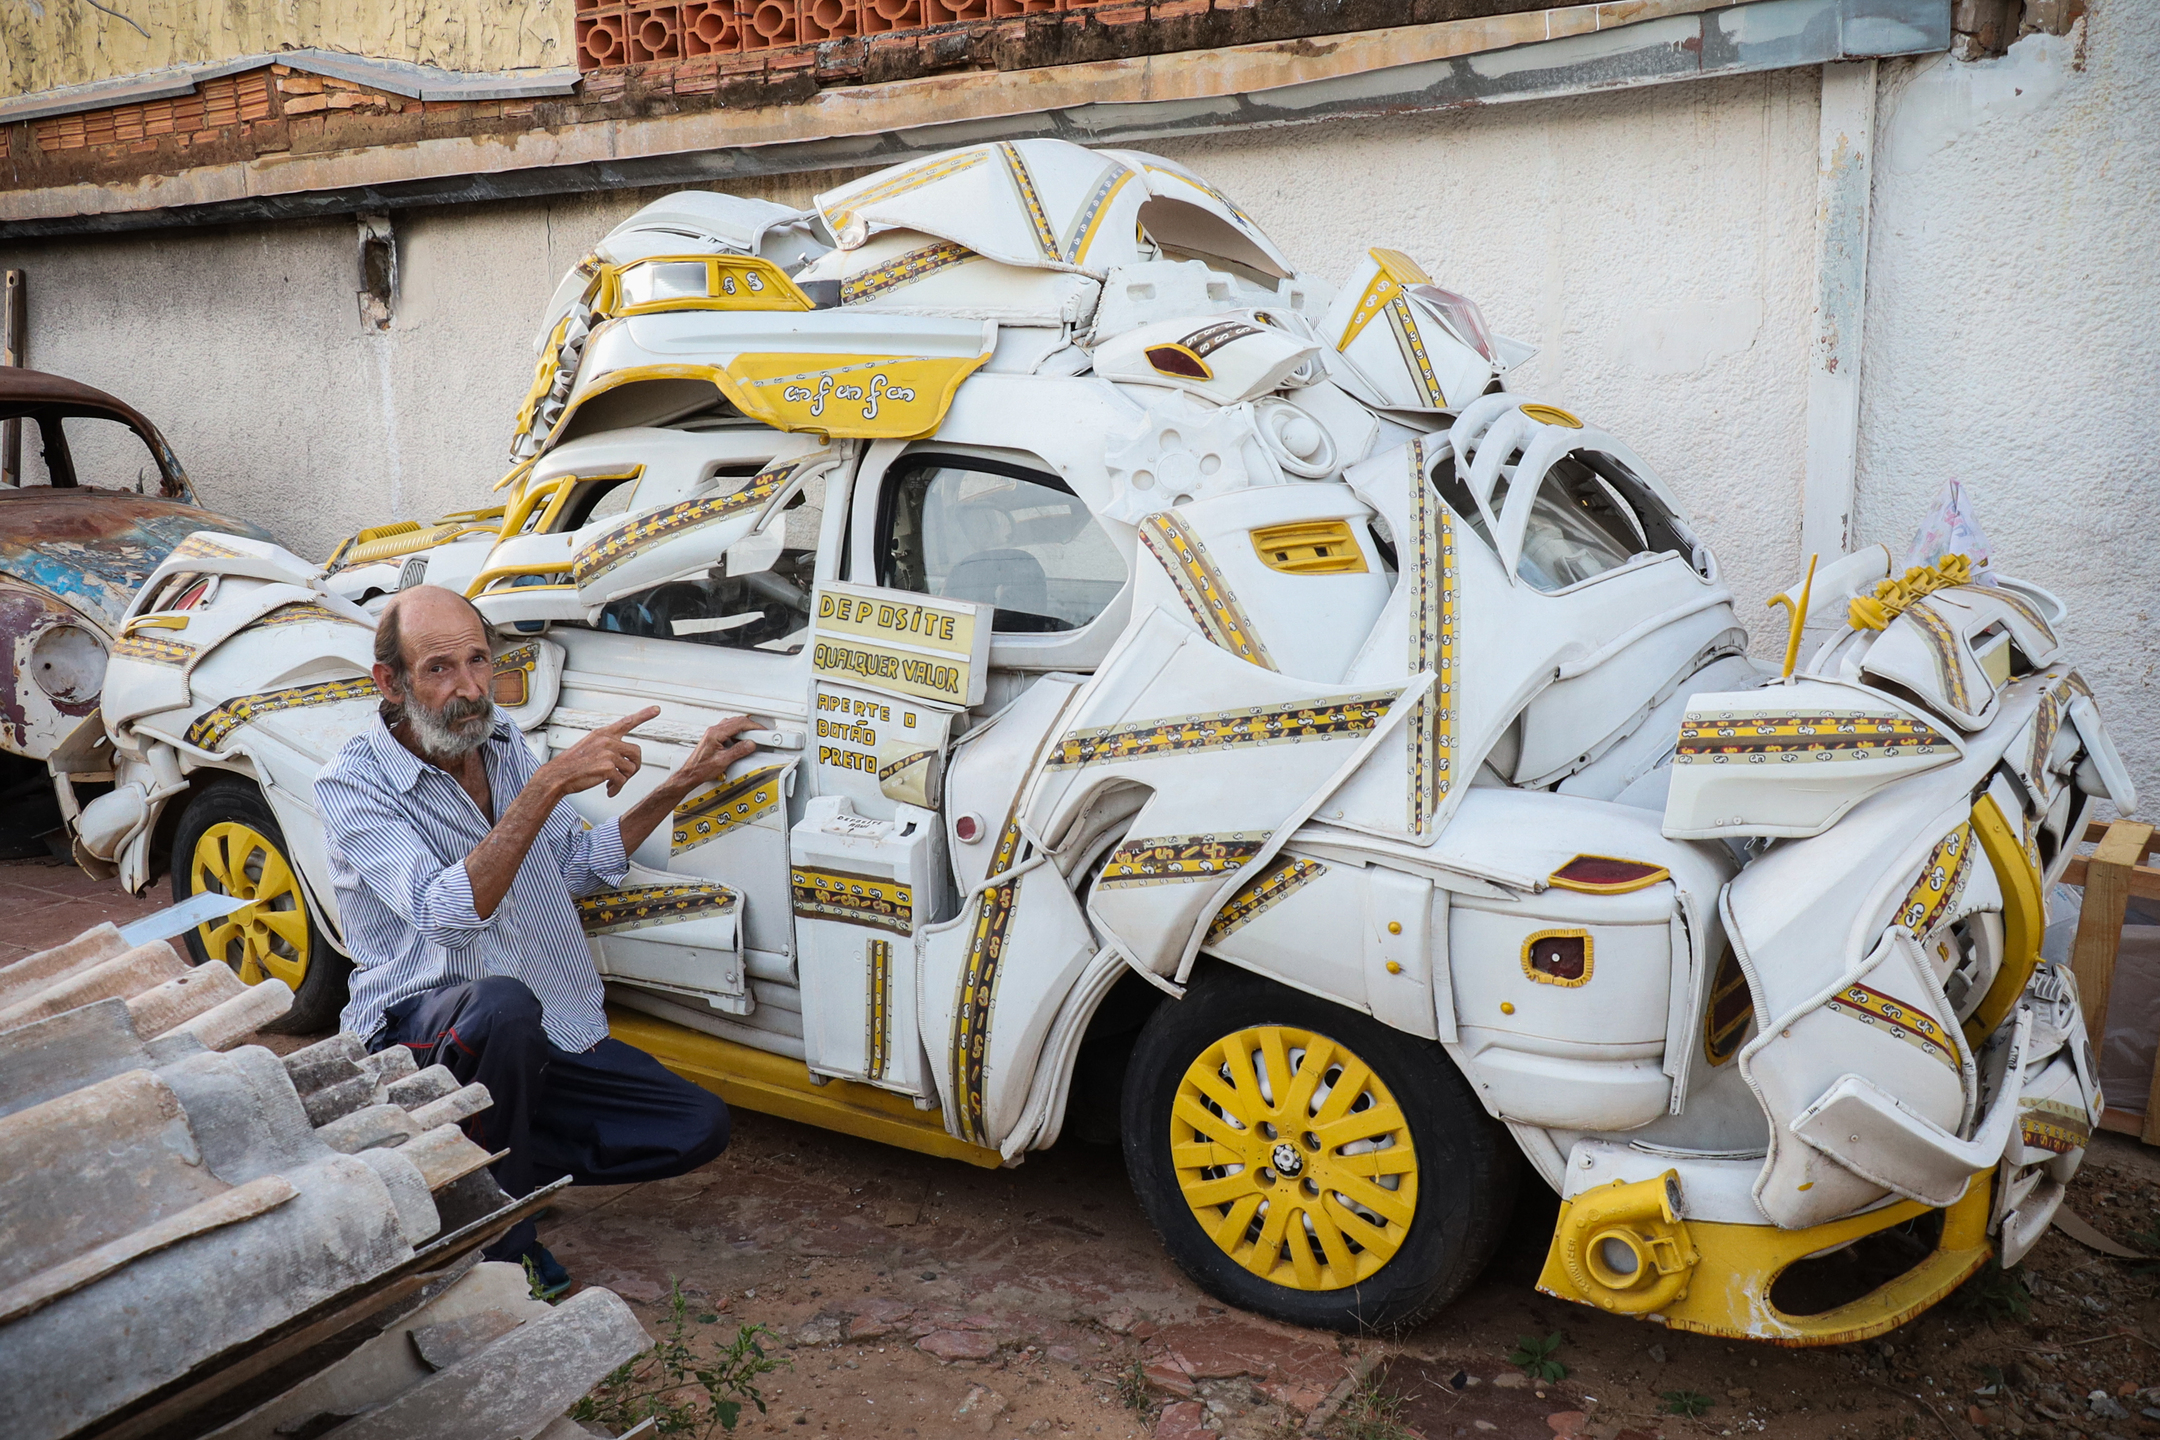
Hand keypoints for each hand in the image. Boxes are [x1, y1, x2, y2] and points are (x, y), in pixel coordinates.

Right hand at [541, 706, 656, 798]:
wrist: (557, 775)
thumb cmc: (573, 764)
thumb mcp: (589, 746)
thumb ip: (607, 746)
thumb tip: (624, 757)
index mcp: (602, 734)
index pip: (627, 722)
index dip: (644, 715)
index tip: (656, 709)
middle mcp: (607, 741)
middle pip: (637, 752)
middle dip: (633, 766)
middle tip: (624, 775)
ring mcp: (608, 753)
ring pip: (631, 768)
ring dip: (624, 779)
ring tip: (611, 783)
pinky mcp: (607, 767)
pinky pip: (622, 780)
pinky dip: (617, 788)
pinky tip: (609, 790)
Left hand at [672, 715, 760, 792]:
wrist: (691, 773)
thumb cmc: (701, 768)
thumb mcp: (722, 761)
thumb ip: (738, 751)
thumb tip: (750, 744)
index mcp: (715, 733)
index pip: (739, 723)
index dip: (753, 726)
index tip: (761, 730)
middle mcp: (714, 730)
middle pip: (737, 721)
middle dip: (751, 726)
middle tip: (761, 733)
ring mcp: (713, 733)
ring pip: (733, 724)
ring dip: (744, 728)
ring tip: (753, 736)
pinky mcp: (714, 738)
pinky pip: (729, 729)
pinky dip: (738, 732)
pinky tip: (742, 740)